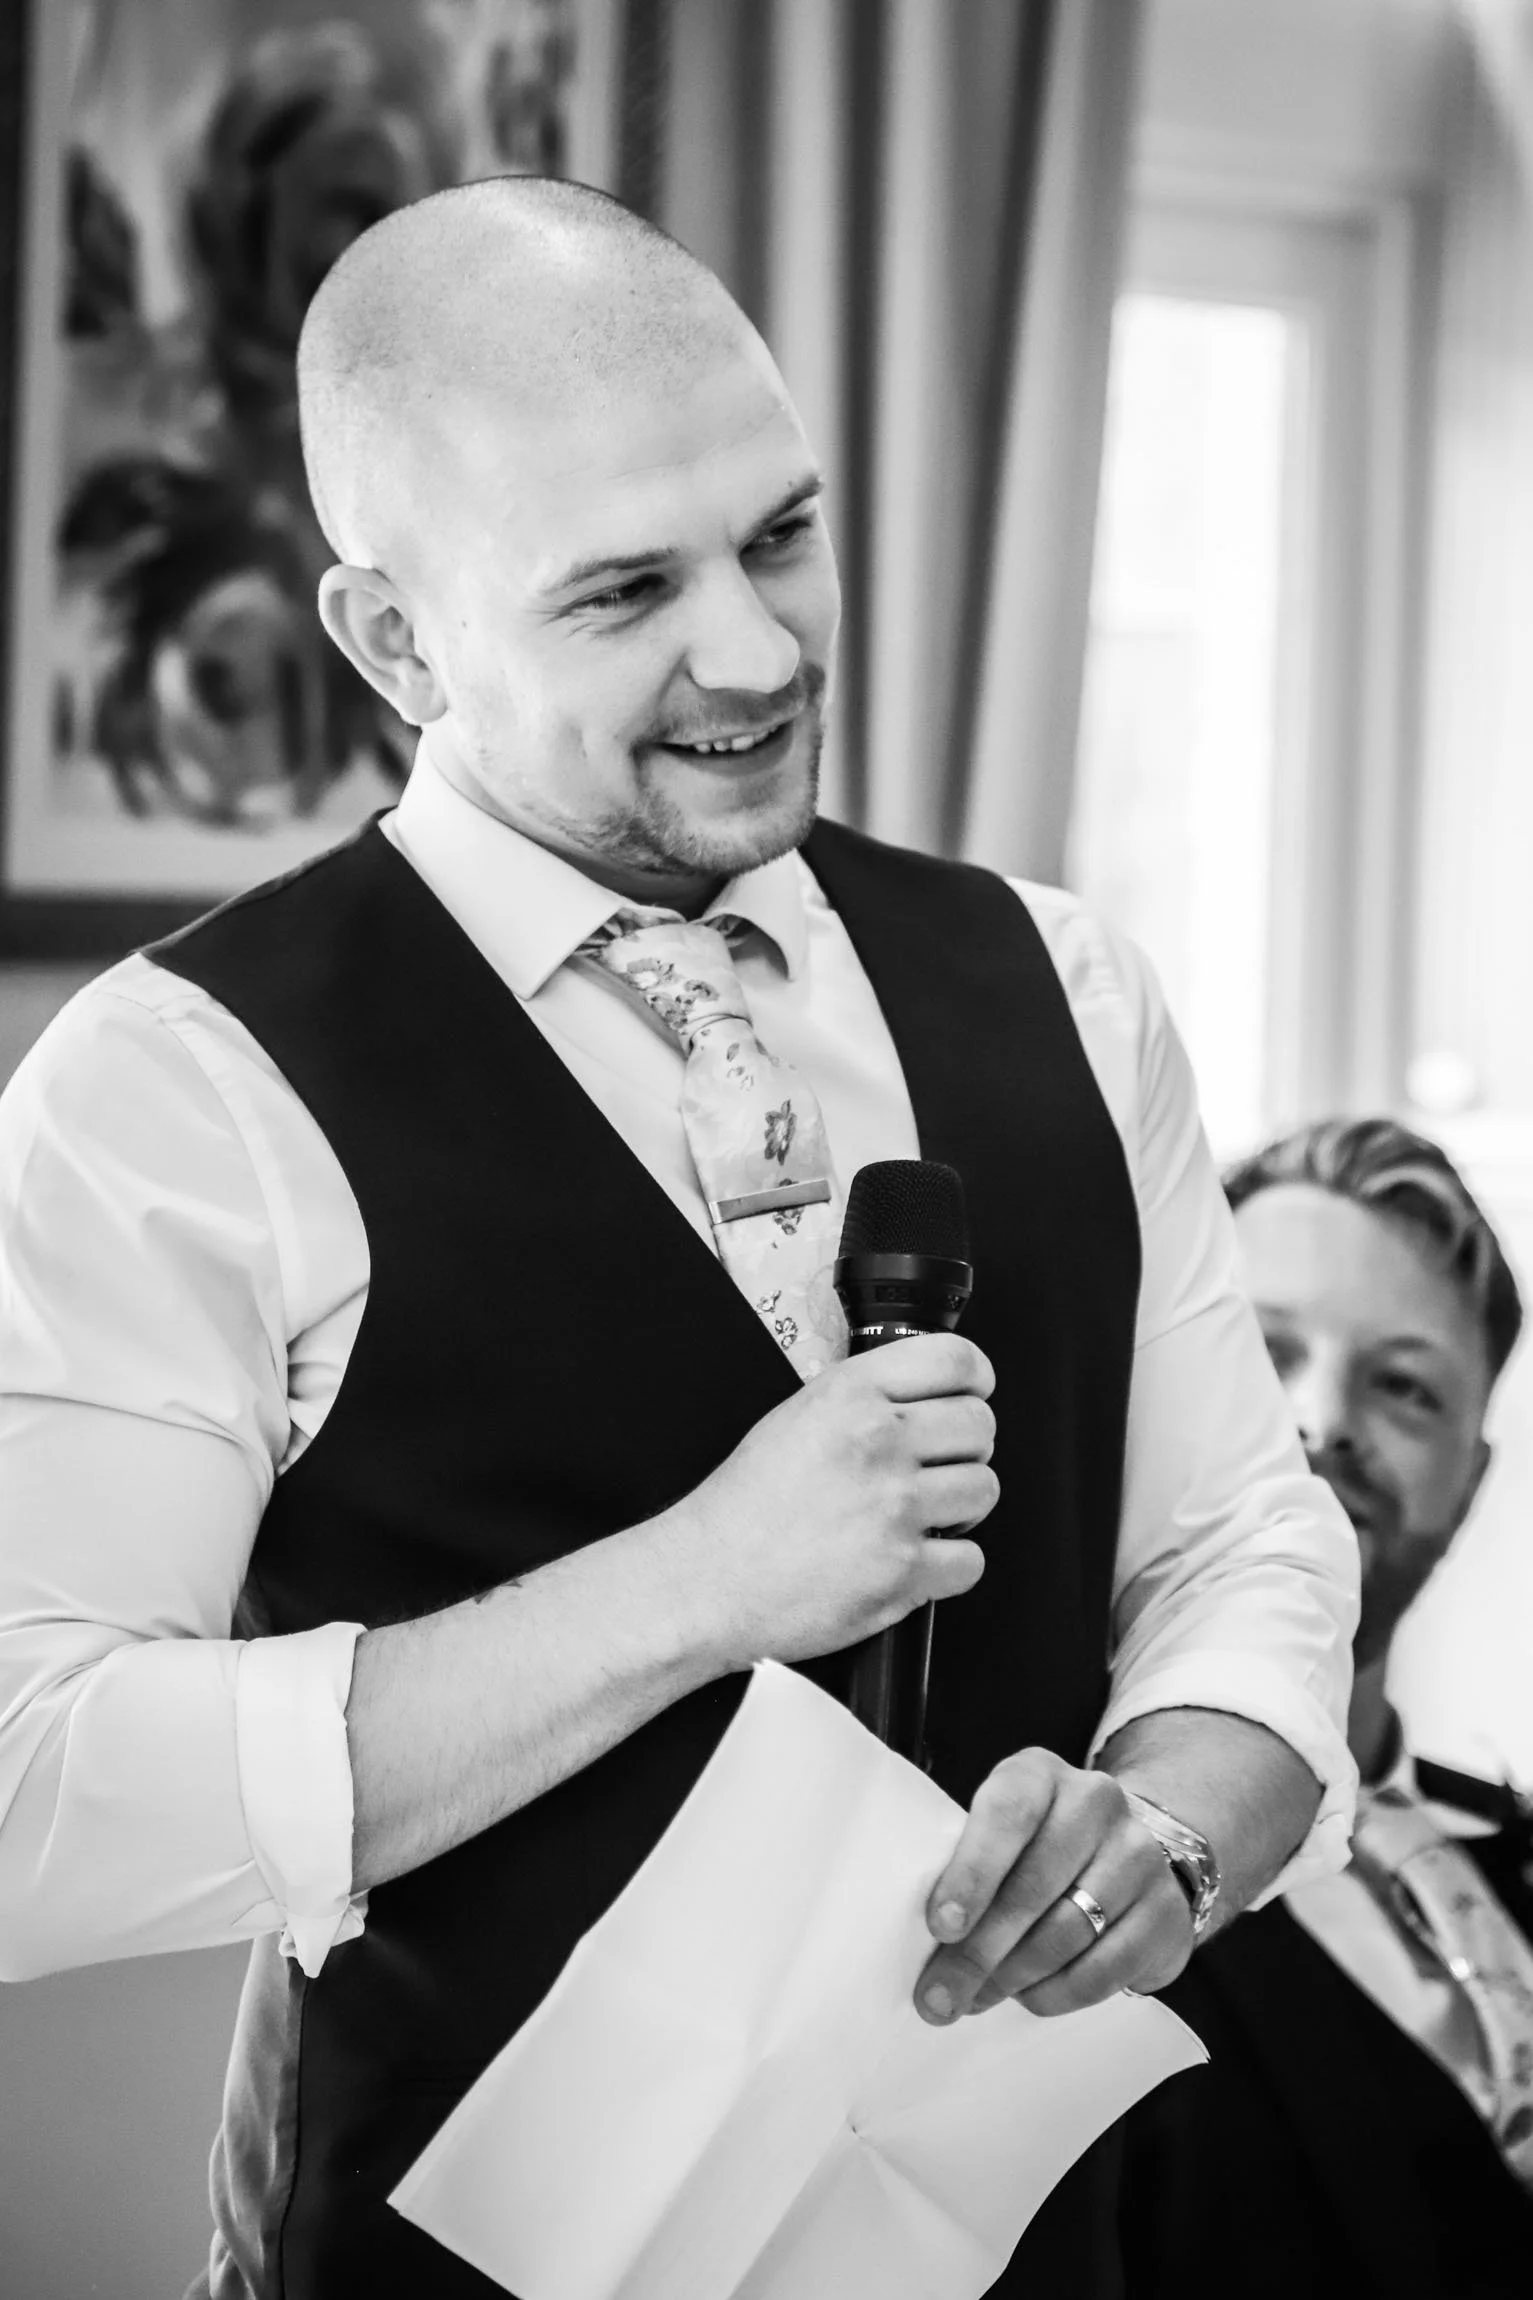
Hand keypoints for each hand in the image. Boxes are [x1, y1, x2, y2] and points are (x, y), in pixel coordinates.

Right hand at [663, 1333, 996, 1673]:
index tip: (972, 1393)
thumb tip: (926, 1396)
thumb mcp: (797, 1416)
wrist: (709, 1580)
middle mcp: (878, 1443)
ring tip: (918, 1515)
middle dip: (964, 1448)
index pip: (956, 1360)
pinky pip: (971, 1560)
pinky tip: (913, 1559)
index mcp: (850, 1395)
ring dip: (960, 1506)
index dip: (975, 1378)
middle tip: (934, 1467)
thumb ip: (865, 1397)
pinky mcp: (904, 1571)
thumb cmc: (745, 1507)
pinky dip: (949, 1566)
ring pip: (984, 1489)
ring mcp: (895, 1508)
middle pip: (980, 1425)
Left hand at [915, 1750, 1193, 2022]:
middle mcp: (1096, 1802)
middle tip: (940, 1996)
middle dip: (979, 1951)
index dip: (972, 1873)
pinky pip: (1104, 1969)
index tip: (941, 1927)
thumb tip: (934, 1947)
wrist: (1127, 1855)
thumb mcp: (1000, 1832)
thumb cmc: (1036, 1847)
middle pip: (1032, 1886)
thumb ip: (967, 1866)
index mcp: (1040, 1774)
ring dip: (1013, 1978)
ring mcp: (1139, 1855)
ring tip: (977, 1998)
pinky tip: (1028, 1997)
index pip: (1008, 1814)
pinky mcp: (1166, 1913)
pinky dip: (1057, 1993)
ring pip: (1066, 1933)